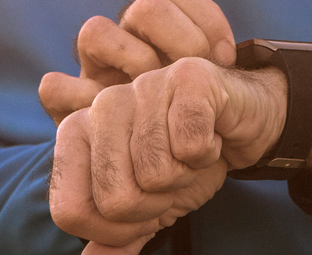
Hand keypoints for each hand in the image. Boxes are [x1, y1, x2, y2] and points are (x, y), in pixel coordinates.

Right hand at [40, 0, 236, 124]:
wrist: (176, 164)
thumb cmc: (199, 120)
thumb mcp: (218, 88)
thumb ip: (217, 62)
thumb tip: (221, 56)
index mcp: (162, 25)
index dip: (205, 16)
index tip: (226, 55)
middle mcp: (127, 37)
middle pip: (144, 6)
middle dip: (178, 39)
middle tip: (196, 71)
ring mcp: (96, 68)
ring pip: (95, 32)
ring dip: (133, 61)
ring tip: (155, 90)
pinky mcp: (68, 105)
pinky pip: (55, 87)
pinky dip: (79, 99)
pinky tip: (110, 115)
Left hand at [49, 57, 286, 250]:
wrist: (241, 122)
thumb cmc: (187, 158)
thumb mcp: (148, 203)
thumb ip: (118, 234)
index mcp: (75, 133)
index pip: (70, 210)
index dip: (114, 230)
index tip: (143, 210)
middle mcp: (101, 105)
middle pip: (115, 200)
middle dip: (156, 204)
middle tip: (173, 177)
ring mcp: (144, 87)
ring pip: (156, 174)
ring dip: (186, 176)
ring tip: (190, 152)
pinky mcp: (187, 77)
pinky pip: (191, 146)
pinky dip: (208, 153)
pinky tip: (210, 134)